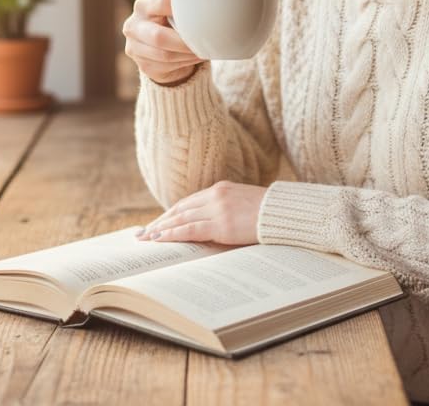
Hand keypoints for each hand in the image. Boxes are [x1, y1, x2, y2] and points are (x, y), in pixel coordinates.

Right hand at [122, 0, 203, 85]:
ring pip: (165, 55)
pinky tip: (194, 58)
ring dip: (187, 54)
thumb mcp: (175, 6)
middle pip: (159, 37)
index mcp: (142, 6)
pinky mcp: (142, 64)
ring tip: (203, 50)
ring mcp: (134, 47)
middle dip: (184, 42)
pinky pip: (166, 66)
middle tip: (203, 42)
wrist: (160, 48)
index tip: (198, 14)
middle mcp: (133, 26)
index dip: (179, 8)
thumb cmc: (170, 20)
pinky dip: (184, 63)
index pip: (160, 2)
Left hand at [136, 181, 267, 245]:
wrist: (285, 213)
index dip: (171, 213)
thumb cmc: (269, 213)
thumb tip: (213, 224)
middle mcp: (216, 195)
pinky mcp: (221, 224)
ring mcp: (218, 209)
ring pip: (181, 218)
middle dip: (160, 221)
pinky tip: (160, 239)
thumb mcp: (245, 204)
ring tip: (147, 238)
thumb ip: (227, 208)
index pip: (188, 201)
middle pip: (180, 208)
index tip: (158, 222)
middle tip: (143, 232)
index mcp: (221, 188)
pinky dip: (172, 234)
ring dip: (161, 228)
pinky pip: (190, 229)